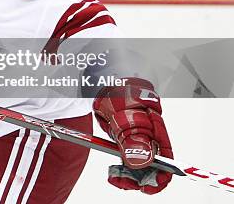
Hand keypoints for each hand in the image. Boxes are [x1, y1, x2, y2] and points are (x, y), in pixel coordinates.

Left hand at [93, 78, 172, 193]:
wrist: (99, 79)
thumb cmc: (113, 90)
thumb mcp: (120, 113)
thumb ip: (131, 136)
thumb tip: (142, 161)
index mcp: (155, 128)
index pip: (168, 160)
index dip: (160, 177)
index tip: (144, 188)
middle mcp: (149, 135)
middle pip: (154, 166)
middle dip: (139, 178)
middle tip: (119, 180)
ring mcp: (137, 137)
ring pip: (139, 165)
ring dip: (129, 176)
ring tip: (113, 176)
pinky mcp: (126, 138)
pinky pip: (128, 160)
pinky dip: (121, 169)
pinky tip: (112, 170)